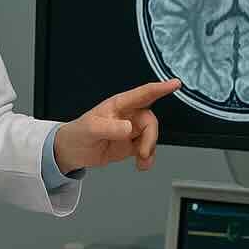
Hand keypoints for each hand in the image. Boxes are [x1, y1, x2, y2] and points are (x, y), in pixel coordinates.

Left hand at [52, 80, 180, 174]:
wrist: (73, 152)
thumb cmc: (78, 133)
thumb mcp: (91, 129)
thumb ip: (109, 128)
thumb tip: (128, 128)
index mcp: (119, 105)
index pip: (143, 94)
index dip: (160, 88)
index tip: (175, 84)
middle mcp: (128, 115)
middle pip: (150, 121)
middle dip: (151, 137)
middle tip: (143, 152)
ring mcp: (131, 130)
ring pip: (151, 136)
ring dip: (149, 150)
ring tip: (141, 161)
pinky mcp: (131, 144)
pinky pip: (147, 149)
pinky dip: (147, 158)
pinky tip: (141, 165)